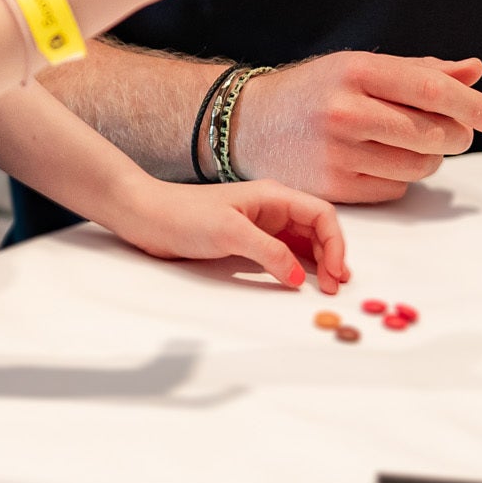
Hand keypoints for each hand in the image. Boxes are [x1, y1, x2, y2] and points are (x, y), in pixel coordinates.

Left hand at [104, 177, 348, 295]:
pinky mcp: (245, 239)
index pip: (320, 215)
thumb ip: (269, 252)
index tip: (336, 272)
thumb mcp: (230, 233)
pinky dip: (295, 265)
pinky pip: (281, 251)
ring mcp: (259, 224)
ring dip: (317, 261)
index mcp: (273, 196)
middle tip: (334, 286)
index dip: (335, 243)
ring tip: (325, 285)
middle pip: (316, 229)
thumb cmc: (183, 214)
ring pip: (301, 241)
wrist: (146, 215)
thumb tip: (298, 277)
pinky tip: (298, 279)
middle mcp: (271, 208)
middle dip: (330, 255)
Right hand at [230, 52, 481, 203]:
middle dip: (457, 135)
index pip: (433, 90)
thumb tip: (475, 70)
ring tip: (412, 144)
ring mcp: (338, 153)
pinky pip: (396, 189)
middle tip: (455, 131)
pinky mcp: (333, 188)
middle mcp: (346, 110)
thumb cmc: (315, 91)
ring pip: (420, 166)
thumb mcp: (360, 67)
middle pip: (433, 133)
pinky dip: (402, 178)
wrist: (250, 124)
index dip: (474, 105)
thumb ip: (420, 70)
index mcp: (357, 71)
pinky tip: (383, 161)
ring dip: (431, 159)